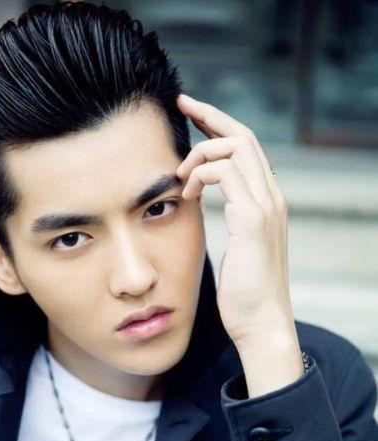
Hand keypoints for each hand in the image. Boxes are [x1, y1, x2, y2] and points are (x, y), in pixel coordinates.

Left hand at [176, 94, 303, 395]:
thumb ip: (229, 221)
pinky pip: (227, 174)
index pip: (246, 149)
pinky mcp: (252, 221)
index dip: (219, 125)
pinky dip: (202, 174)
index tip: (191, 113)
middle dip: (210, 115)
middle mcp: (271, 198)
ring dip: (200, 153)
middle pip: (244, 136)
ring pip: (235, 148)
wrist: (261, 324)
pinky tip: (187, 193)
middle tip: (180, 105)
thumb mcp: (236, 249)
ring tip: (180, 177)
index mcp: (266, 203)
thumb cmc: (244, 294)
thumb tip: (202, 205)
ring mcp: (265, 207)